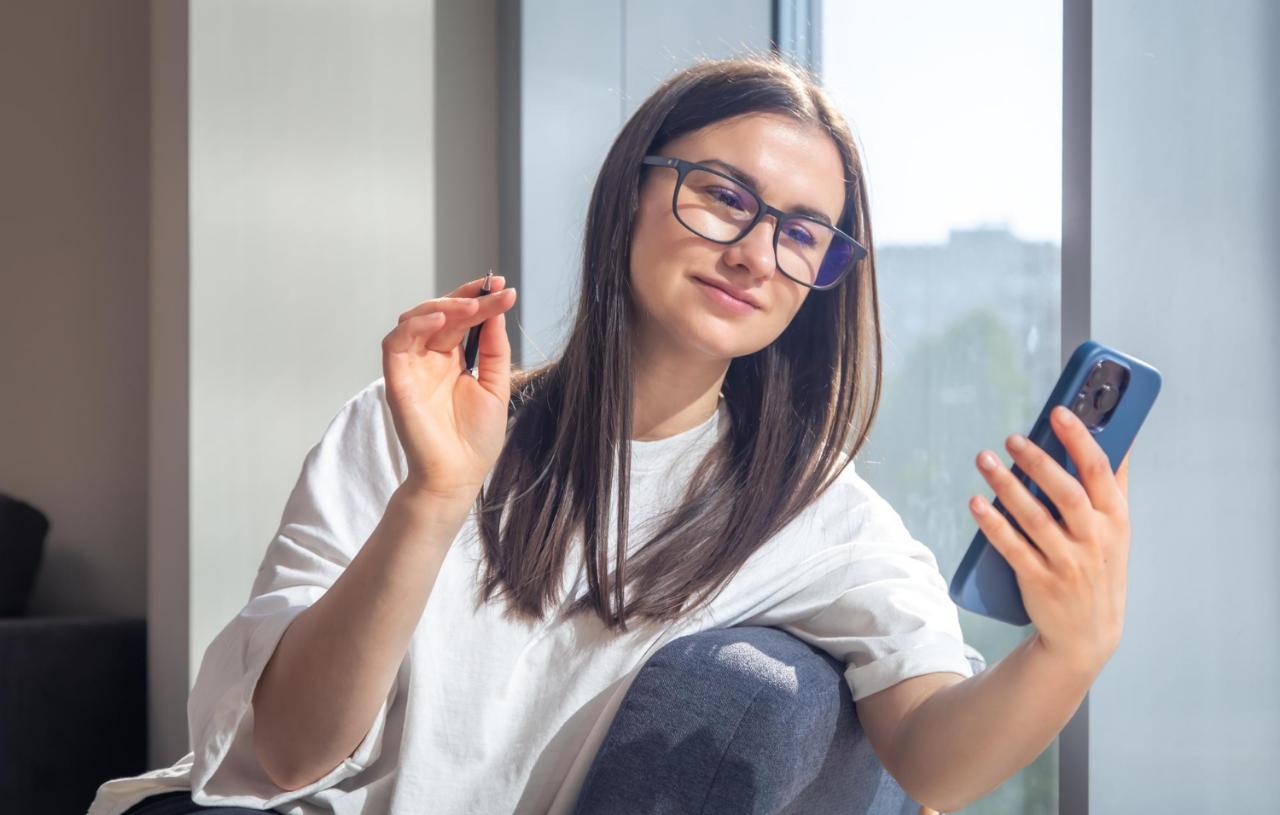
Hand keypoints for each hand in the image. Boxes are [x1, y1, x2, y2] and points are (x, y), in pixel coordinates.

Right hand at [381, 275, 517, 500]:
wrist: (458, 475)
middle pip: (442, 313)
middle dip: (468, 298)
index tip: (504, 288)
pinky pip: (396, 342)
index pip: (462, 319)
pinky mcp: (397, 379)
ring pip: (415, 319)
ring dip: (443, 306)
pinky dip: (416, 325)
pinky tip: (442, 320)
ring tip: (471, 306)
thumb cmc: (475, 439)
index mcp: (453, 360)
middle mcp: (430, 359)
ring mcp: (412, 367)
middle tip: (493, 293)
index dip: (480, 300)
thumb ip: (495, 350)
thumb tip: (497, 313)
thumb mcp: (496, 387)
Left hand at [968, 405, 1131, 674]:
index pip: (1101, 472)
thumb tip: (1120, 436)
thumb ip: (1115, 485)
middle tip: (1012, 438)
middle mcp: (1094, 541)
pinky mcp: (1040, 582)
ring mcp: (1067, 564)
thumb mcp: (1117, 531)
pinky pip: (1013, 548)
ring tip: (985, 459)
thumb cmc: (1100, 570)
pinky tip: (976, 504)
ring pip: (1034, 518)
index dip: (1080, 439)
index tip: (1059, 412)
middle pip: (1067, 494)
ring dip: (1007, 486)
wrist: (1087, 635)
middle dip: (1039, 462)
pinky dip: (993, 525)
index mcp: (1115, 521)